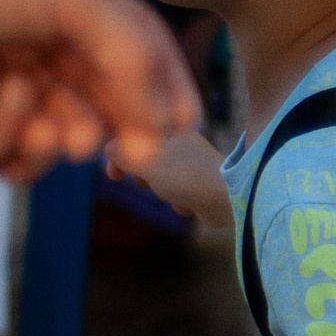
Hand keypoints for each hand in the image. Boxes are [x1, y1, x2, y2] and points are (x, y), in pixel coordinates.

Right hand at [114, 129, 230, 227]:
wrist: (226, 198)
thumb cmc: (183, 176)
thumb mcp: (143, 161)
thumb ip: (121, 152)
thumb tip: (110, 149)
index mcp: (172, 131)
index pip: (138, 137)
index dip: (121, 157)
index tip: (115, 177)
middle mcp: (185, 146)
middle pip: (149, 161)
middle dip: (144, 178)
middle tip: (146, 184)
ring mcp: (196, 167)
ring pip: (163, 181)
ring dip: (162, 192)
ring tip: (172, 194)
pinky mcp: (205, 187)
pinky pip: (180, 196)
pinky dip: (181, 203)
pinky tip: (189, 204)